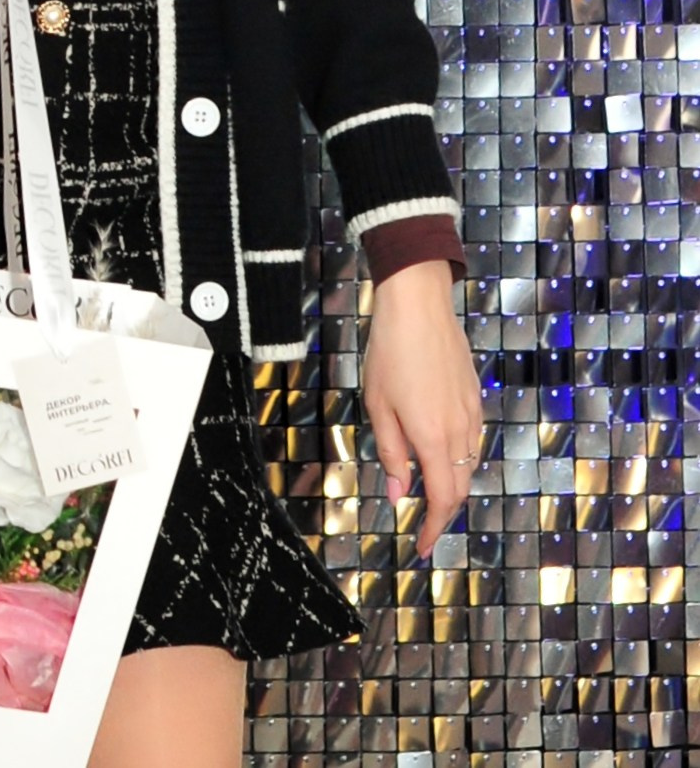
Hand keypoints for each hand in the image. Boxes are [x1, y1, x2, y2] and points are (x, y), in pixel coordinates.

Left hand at [361, 259, 483, 558]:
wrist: (419, 305)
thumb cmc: (390, 353)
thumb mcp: (379, 406)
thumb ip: (392, 453)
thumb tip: (399, 495)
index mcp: (434, 438)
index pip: (443, 500)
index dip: (435, 529)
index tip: (423, 547)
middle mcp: (460, 431)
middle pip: (460, 488)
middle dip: (444, 511)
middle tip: (423, 524)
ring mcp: (472, 412)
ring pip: (469, 465)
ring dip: (451, 483)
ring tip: (427, 489)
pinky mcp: (474, 396)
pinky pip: (472, 440)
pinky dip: (458, 457)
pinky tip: (439, 450)